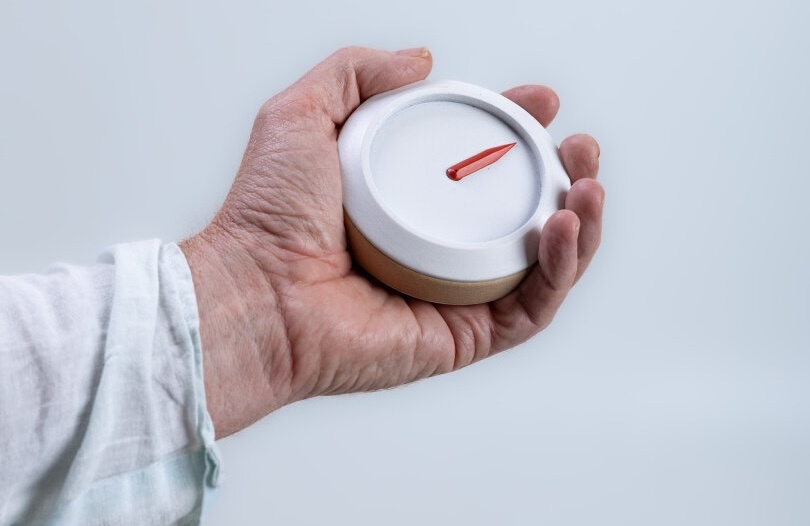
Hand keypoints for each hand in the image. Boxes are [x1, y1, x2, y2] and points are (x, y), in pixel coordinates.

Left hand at [180, 47, 603, 437]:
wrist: (257, 292)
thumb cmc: (268, 213)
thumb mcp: (304, 111)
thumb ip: (358, 70)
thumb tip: (422, 60)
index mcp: (407, 198)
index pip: (482, 162)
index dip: (518, 130)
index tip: (540, 100)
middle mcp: (435, 246)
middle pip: (523, 211)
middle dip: (566, 175)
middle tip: (579, 147)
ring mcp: (453, 293)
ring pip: (542, 263)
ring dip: (582, 222)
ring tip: (587, 184)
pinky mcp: (463, 336)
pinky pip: (531, 308)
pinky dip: (561, 270)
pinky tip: (564, 226)